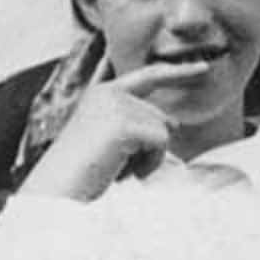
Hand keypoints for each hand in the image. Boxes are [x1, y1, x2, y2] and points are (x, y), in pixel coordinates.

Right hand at [21, 60, 190, 200]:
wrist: (55, 192)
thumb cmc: (80, 174)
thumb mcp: (108, 141)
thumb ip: (135, 124)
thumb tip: (174, 122)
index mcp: (100, 95)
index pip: (147, 77)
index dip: (177, 72)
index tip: (203, 67)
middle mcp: (108, 94)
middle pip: (160, 116)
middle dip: (149, 148)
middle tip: (115, 167)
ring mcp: (115, 106)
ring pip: (162, 130)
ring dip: (147, 158)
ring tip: (114, 169)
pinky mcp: (124, 124)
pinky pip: (160, 142)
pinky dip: (148, 163)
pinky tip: (121, 171)